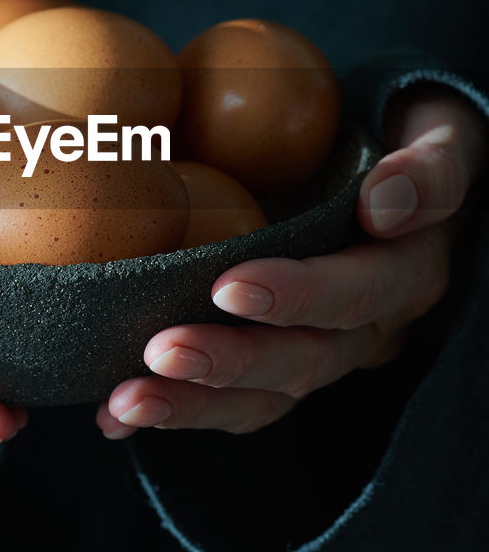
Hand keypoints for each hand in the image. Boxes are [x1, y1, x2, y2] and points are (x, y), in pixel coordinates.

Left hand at [97, 85, 487, 438]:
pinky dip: (173, 412)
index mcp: (408, 270)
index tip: (231, 286)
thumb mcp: (439, 134)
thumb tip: (383, 203)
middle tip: (161, 351)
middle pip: (306, 359)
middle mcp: (370, 327)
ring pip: (265, 396)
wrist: (393, 178)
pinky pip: (232, 404)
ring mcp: (325, 353)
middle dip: (231, 361)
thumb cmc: (405, 137)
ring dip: (193, 404)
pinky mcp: (279, 367)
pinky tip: (112, 417)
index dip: (300, 294)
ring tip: (126, 401)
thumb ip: (426, 167)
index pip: (360, 289)